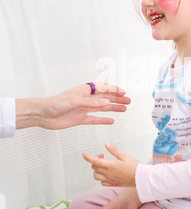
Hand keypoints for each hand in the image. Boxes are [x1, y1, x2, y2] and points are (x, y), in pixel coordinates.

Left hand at [16, 83, 130, 129]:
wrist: (43, 115)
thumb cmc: (55, 104)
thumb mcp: (74, 102)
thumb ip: (91, 103)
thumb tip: (106, 102)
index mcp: (84, 91)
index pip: (102, 89)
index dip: (113, 90)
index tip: (123, 92)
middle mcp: (85, 99)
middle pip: (105, 98)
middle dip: (117, 99)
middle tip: (128, 101)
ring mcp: (83, 109)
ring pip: (102, 108)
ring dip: (113, 108)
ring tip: (124, 109)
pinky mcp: (80, 119)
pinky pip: (95, 119)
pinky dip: (103, 120)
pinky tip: (111, 120)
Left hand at [82, 142, 137, 186]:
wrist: (140, 178)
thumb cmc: (134, 167)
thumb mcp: (124, 156)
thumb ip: (114, 150)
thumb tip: (106, 144)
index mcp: (110, 165)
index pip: (94, 161)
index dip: (88, 157)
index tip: (84, 155)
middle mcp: (108, 173)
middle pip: (94, 167)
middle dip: (94, 160)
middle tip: (102, 156)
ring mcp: (109, 179)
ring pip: (96, 176)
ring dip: (96, 169)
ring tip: (103, 165)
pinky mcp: (112, 184)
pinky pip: (102, 182)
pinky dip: (101, 177)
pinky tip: (106, 173)